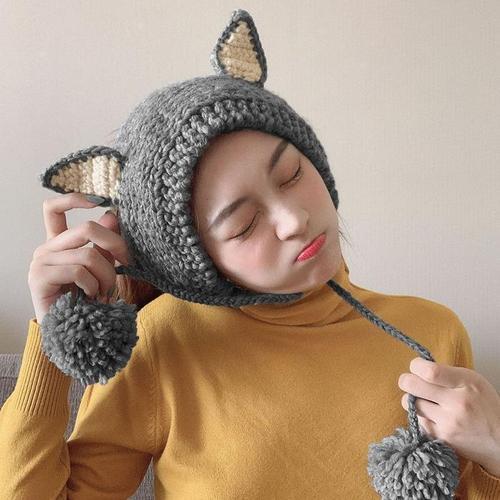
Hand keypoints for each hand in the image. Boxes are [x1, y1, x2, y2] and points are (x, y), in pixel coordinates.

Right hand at [28, 193, 131, 323]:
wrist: (75, 334)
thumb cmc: (89, 302)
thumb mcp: (101, 268)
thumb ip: (104, 243)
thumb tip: (112, 215)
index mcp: (59, 244)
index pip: (53, 208)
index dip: (73, 199)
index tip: (98, 200)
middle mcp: (46, 249)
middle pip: (86, 229)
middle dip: (116, 246)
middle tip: (128, 264)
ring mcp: (40, 263)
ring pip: (88, 254)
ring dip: (106, 276)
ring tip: (104, 292)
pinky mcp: (39, 278)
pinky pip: (78, 271)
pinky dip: (93, 286)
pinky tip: (92, 298)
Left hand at [398, 357, 499, 474]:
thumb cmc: (485, 405)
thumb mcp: (473, 381)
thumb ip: (447, 373)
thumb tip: (418, 368)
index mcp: (466, 383)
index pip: (430, 371)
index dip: (416, 365)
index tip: (416, 366)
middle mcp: (456, 403)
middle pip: (411, 385)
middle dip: (407, 380)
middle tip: (412, 382)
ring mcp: (448, 423)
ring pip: (410, 403)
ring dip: (413, 400)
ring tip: (426, 400)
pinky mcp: (441, 438)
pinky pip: (417, 421)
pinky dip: (421, 416)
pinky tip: (432, 416)